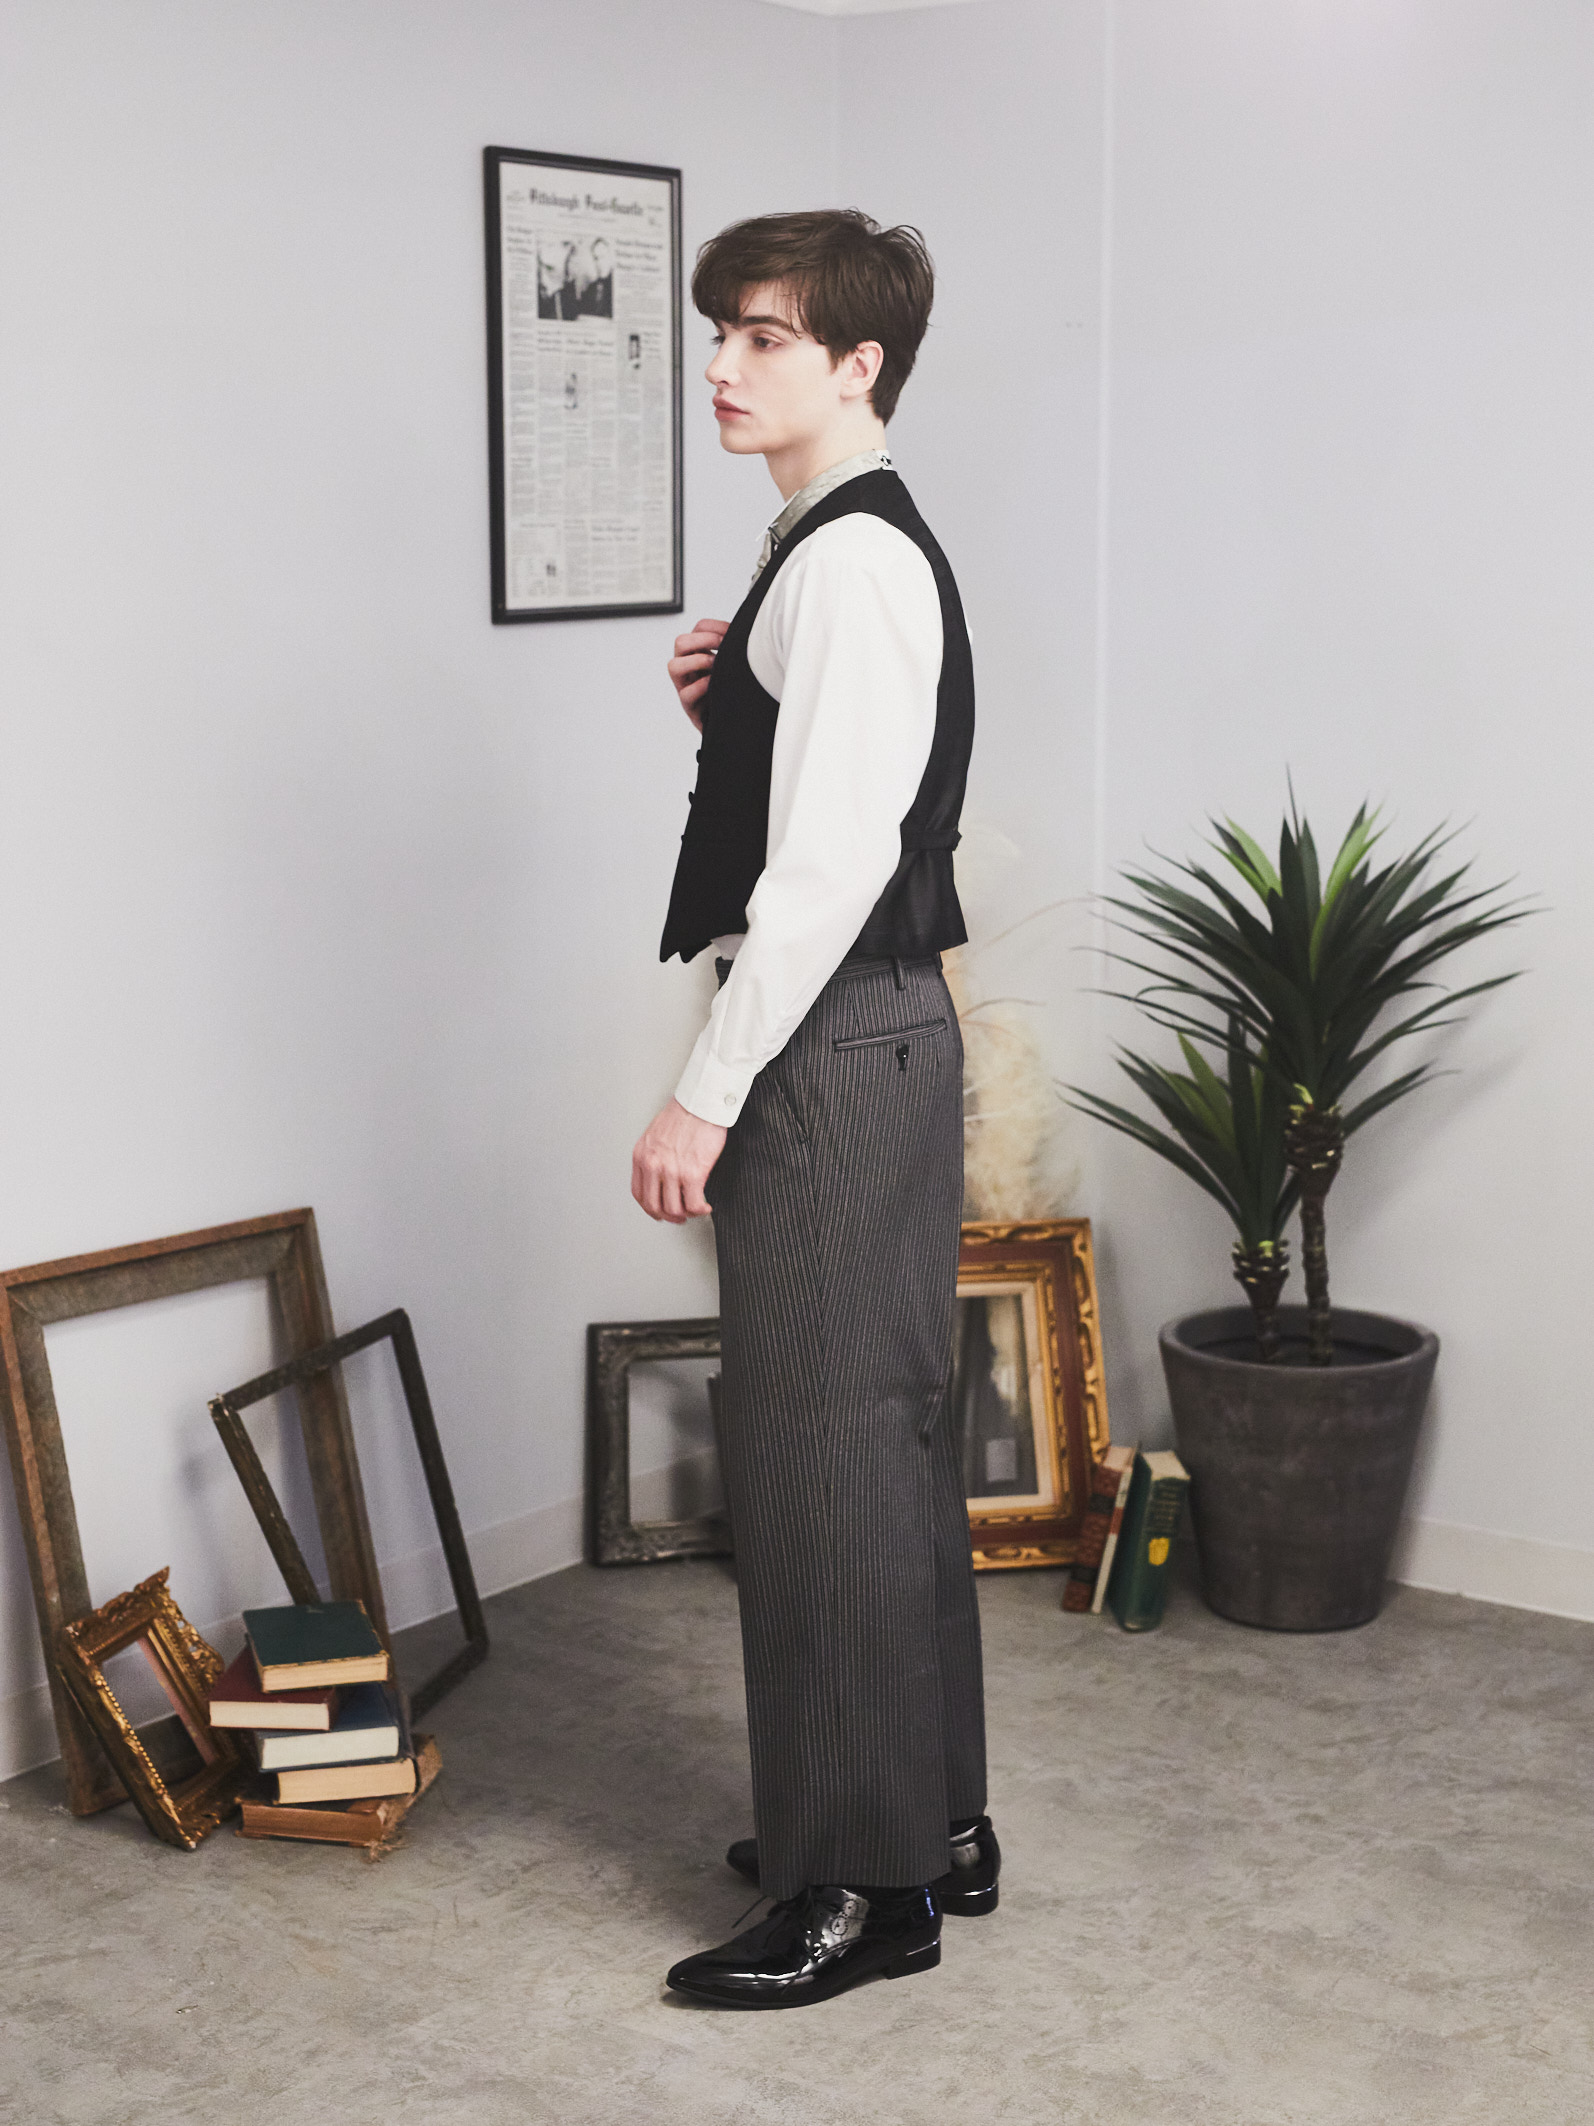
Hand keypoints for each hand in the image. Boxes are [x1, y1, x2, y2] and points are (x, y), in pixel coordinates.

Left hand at [631, 1099, 727, 1222]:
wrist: (702, 1103)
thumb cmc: (685, 1113)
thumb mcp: (656, 1134)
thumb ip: (655, 1155)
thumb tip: (662, 1175)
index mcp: (642, 1155)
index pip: (639, 1193)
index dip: (649, 1207)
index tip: (659, 1211)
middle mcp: (653, 1165)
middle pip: (654, 1205)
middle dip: (668, 1216)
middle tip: (679, 1217)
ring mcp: (672, 1171)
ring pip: (674, 1209)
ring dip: (686, 1214)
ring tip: (696, 1209)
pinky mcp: (692, 1174)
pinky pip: (693, 1204)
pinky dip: (700, 1210)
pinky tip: (705, 1206)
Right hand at [668, 618, 728, 730]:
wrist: (735, 723)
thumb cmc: (734, 691)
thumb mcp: (736, 666)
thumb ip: (736, 649)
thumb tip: (747, 631)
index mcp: (700, 653)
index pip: (698, 629)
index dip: (713, 627)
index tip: (730, 634)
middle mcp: (689, 668)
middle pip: (680, 642)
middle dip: (703, 640)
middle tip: (721, 646)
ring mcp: (686, 687)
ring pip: (673, 666)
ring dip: (697, 660)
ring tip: (715, 665)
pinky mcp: (690, 707)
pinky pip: (686, 694)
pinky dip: (701, 686)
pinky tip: (715, 685)